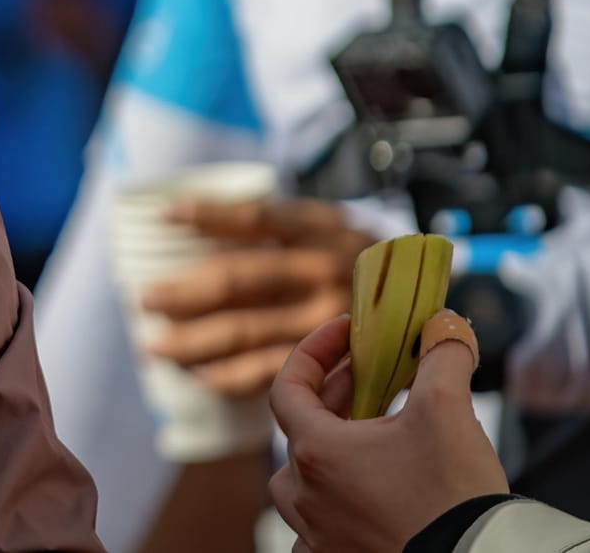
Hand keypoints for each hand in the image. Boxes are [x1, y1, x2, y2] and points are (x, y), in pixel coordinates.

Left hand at [139, 198, 373, 396]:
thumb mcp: (341, 228)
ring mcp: (329, 317)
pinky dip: (232, 376)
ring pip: (249, 330)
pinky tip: (201, 376)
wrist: (443, 306)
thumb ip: (290, 228)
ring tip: (157, 346)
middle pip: (242, 278)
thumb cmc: (371, 265)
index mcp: (326, 230)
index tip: (167, 213)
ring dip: (196, 339)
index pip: (258, 217)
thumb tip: (206, 223)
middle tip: (147, 300)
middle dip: (187, 290)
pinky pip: (274, 370)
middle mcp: (326, 271)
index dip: (210, 214)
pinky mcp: (336, 361)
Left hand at [268, 315, 508, 552]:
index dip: (314, 351)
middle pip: (299, 431)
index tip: (347, 333)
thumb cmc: (452, 493)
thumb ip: (442, 355)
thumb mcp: (448, 407)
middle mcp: (306, 497)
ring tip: (367, 434)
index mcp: (317, 453)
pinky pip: (317, 530)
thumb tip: (445, 325)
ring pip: (303, 483)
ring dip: (328, 451)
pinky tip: (362, 494)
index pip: (288, 387)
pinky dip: (333, 504)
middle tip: (373, 375)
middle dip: (336, 394)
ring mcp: (319, 536)